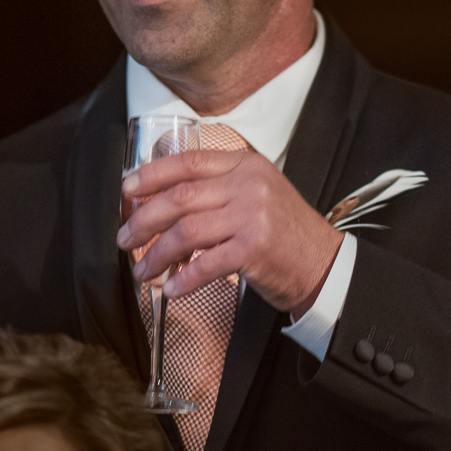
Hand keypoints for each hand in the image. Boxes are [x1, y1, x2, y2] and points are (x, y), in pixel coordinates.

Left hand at [117, 148, 343, 313]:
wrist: (324, 265)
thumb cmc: (286, 234)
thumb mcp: (257, 195)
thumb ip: (218, 189)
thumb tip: (161, 201)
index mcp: (246, 165)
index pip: (189, 162)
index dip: (152, 175)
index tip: (127, 190)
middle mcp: (249, 185)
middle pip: (180, 197)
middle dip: (145, 220)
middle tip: (126, 238)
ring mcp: (253, 215)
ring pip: (186, 231)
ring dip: (157, 254)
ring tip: (144, 270)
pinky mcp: (255, 248)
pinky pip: (205, 263)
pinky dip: (183, 279)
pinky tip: (172, 288)